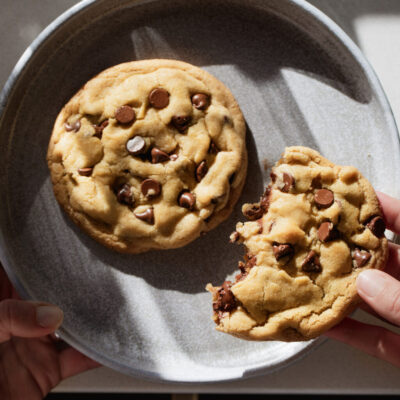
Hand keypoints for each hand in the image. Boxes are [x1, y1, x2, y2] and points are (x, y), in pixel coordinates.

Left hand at [0, 266, 99, 398]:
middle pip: (53, 293)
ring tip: (109, 303)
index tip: (62, 242)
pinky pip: (78, 358)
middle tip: (94, 268)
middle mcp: (20, 319)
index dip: (39, 254)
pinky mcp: (47, 368)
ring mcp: (36, 343)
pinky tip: (108, 345)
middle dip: (73, 281)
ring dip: (90, 316)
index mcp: (1, 302)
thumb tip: (50, 315)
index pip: (21, 268)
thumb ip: (10, 316)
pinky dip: (95, 354)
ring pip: (71, 323)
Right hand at [325, 191, 399, 367]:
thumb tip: (368, 284)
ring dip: (347, 295)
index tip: (356, 197)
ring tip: (316, 281)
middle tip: (324, 241)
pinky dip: (355, 334)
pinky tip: (330, 326)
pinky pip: (380, 341)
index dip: (387, 209)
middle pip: (390, 263)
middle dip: (355, 253)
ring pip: (379, 302)